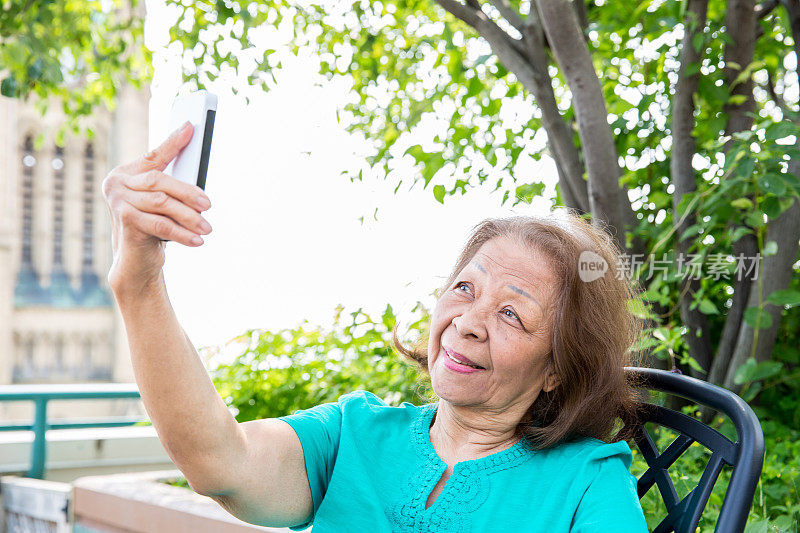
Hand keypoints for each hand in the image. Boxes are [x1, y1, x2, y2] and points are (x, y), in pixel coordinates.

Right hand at [102, 122, 211, 293]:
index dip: (172, 142)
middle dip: (187, 192)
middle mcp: (117, 184)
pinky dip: (182, 233)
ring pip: (162, 203)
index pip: (154, 155)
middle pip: (159, 180)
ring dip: (189, 216)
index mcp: (126, 173)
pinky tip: (197, 240)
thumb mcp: (162, 203)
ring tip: (207, 228)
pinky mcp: (124, 221)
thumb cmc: (153, 227)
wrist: (135, 260)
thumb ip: (172, 186)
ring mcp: (118, 202)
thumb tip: (197, 169)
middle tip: (208, 205)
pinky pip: (160, 224)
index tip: (190, 128)